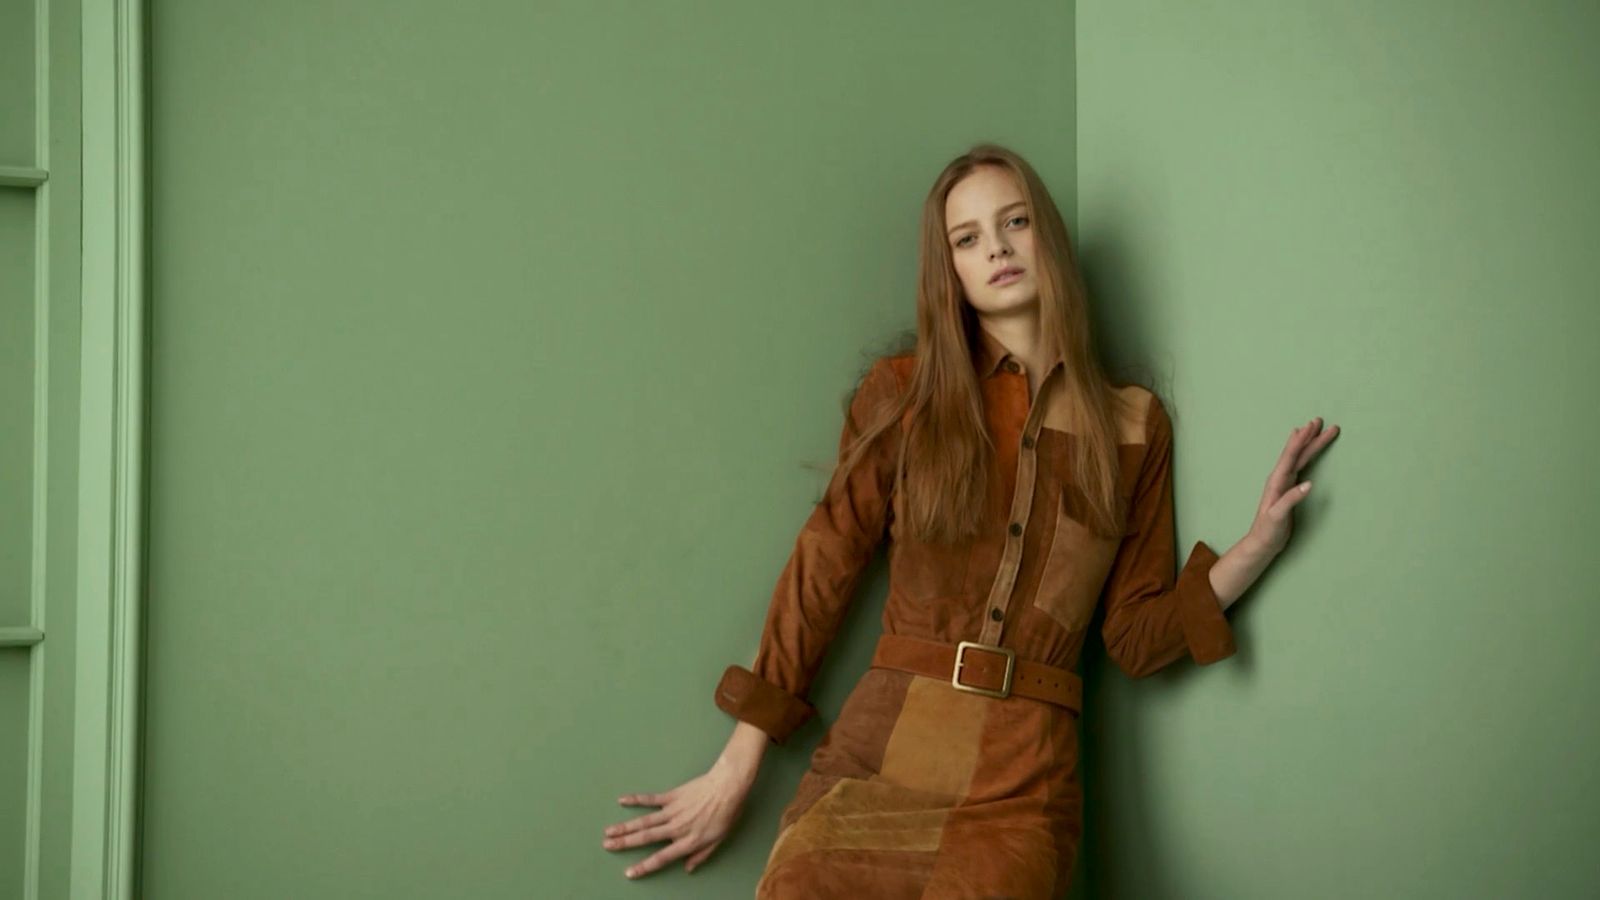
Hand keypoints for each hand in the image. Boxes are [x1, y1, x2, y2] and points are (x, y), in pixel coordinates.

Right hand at [601, 759, 754, 878]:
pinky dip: (636, 800)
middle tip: (607, 846)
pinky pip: (651, 799)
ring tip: (608, 831)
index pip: (662, 858)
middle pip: (646, 838)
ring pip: (644, 821)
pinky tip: (622, 800)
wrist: (728, 786)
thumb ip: (702, 855)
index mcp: (688, 841)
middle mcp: (677, 828)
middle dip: (625, 843)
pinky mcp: (672, 796)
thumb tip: (688, 868)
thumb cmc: (727, 813)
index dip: (645, 866)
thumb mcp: (719, 839)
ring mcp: (673, 811)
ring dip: (625, 826)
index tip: (629, 872)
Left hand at [1248, 416, 1338, 556]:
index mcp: (1277, 482)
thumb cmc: (1268, 531)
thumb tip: (1309, 483)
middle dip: (1309, 437)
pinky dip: (1304, 455)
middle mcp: (1279, 478)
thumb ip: (1291, 499)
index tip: (1312, 426)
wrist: (1261, 542)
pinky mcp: (1288, 489)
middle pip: (1297, 453)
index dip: (1301, 440)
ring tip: (1317, 430)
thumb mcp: (1278, 516)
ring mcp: (1284, 483)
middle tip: (1320, 421)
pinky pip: (1299, 466)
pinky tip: (1305, 451)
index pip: (1291, 456)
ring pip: (1299, 458)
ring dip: (1309, 444)